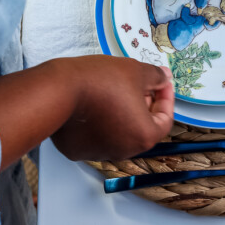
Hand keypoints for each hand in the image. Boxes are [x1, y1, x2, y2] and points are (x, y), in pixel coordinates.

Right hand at [51, 56, 173, 161]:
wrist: (58, 90)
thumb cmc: (99, 82)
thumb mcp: (136, 71)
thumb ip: (156, 77)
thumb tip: (163, 78)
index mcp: (143, 137)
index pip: (165, 119)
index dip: (166, 98)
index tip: (161, 83)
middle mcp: (124, 151)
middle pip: (141, 128)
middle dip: (144, 105)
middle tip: (139, 84)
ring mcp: (99, 153)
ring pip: (119, 132)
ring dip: (122, 114)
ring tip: (114, 91)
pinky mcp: (78, 150)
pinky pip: (96, 135)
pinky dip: (100, 121)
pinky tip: (95, 103)